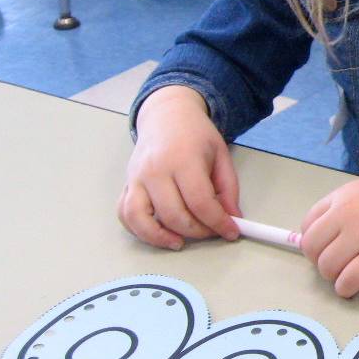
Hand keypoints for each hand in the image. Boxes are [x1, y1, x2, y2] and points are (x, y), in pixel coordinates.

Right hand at [118, 86, 240, 247]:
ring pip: (140, 218)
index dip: (218, 222)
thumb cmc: (196, 135)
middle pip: (173, 215)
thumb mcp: (222, 155)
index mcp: (183, 160)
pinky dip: (138, 230)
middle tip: (211, 232)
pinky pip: (125, 214)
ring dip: (160, 238)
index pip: (200, 202)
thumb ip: (229, 188)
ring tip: (180, 242)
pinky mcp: (127, 184)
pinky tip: (157, 233)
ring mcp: (136, 178)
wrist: (167, 116)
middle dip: (197, 231)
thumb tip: (233, 218)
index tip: (231, 232)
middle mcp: (156, 170)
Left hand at [299, 169, 358, 297]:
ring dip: (334, 277)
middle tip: (337, 266)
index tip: (326, 250)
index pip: (308, 225)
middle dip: (321, 261)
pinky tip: (355, 286)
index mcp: (343, 197)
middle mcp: (346, 214)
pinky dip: (346, 289)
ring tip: (349, 275)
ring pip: (326, 267)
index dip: (315, 242)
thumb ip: (347, 208)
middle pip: (312, 248)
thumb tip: (329, 235)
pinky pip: (346, 282)